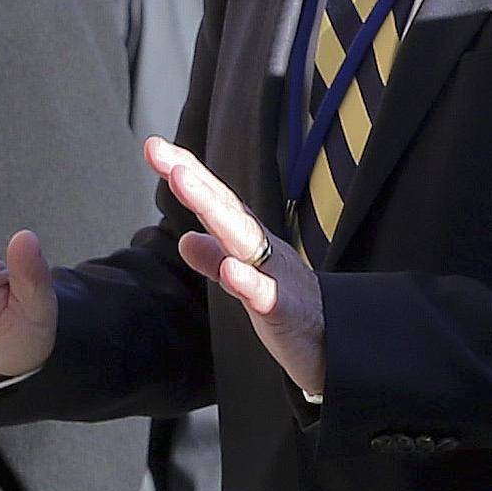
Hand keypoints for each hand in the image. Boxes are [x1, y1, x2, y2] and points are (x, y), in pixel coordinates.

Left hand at [147, 136, 324, 397]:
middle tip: (161, 152)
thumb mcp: (245, 281)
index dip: (186, 172)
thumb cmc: (288, 308)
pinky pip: (267, 295)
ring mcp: (276, 277)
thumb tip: (184, 240)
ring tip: (182, 182)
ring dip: (213, 211)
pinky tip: (229, 270)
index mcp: (251, 240)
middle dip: (194, 180)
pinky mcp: (287, 312)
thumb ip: (214, 259)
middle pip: (225, 209)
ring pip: (243, 240)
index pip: (216, 200)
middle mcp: (264, 249)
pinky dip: (248, 282)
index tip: (154, 146)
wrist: (336, 344)